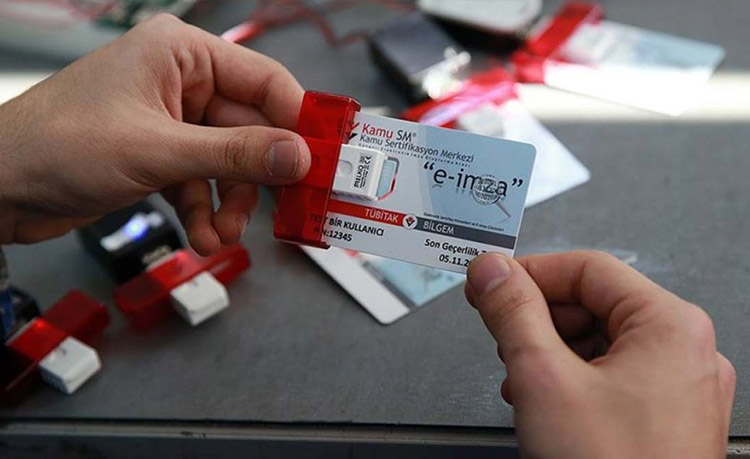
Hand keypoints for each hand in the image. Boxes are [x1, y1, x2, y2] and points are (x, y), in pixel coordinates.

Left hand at [0, 14, 310, 253]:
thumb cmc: (58, 145)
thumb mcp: (159, 152)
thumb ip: (235, 156)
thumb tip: (298, 156)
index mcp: (182, 54)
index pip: (266, 81)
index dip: (299, 123)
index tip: (325, 160)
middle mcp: (182, 82)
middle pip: (251, 129)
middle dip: (258, 179)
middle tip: (287, 211)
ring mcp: (172, 121)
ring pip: (229, 164)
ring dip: (231, 204)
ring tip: (224, 235)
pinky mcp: (160, 155)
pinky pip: (202, 182)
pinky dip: (205, 211)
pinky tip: (203, 235)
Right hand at [465, 251, 734, 458]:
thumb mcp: (543, 378)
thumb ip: (512, 313)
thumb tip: (492, 272)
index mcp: (670, 327)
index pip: (587, 268)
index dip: (531, 273)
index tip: (492, 284)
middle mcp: (685, 353)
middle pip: (594, 305)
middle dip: (539, 320)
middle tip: (502, 335)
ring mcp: (678, 390)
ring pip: (599, 343)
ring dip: (551, 354)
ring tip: (523, 381)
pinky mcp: (664, 420)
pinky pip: (612, 378)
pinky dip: (572, 381)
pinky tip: (546, 404)